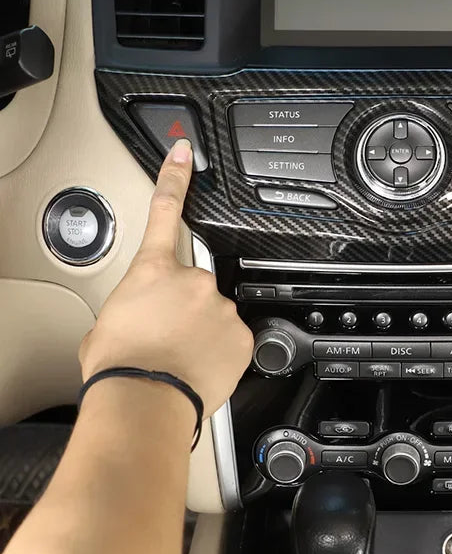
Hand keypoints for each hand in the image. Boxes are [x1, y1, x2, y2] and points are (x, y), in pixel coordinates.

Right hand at [79, 139, 253, 415]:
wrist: (142, 402)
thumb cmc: (118, 365)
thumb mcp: (107, 323)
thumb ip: (131, 304)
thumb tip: (136, 315)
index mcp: (154, 270)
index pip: (165, 209)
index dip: (176, 176)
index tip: (185, 152)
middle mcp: (193, 280)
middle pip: (193, 284)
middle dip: (183, 306)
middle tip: (166, 336)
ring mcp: (221, 306)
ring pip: (214, 313)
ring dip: (201, 330)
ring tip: (179, 357)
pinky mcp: (241, 334)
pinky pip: (232, 338)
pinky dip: (219, 350)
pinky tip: (199, 366)